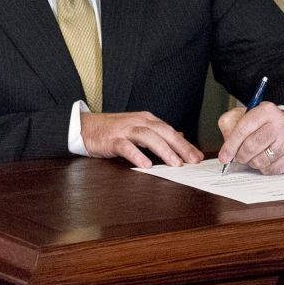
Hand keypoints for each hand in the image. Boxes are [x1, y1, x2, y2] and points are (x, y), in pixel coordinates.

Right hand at [81, 111, 203, 168]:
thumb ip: (157, 133)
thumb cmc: (113, 130)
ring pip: (148, 137)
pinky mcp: (112, 139)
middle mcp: (138, 122)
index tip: (198, 156)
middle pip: (163, 132)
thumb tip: (180, 135)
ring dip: (163, 150)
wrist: (86, 127)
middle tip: (192, 161)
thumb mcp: (138, 128)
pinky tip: (146, 164)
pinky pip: (126, 146)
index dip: (185, 143)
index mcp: (146, 119)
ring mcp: (125, 129)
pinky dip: (137, 154)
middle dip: (180, 146)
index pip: (170, 130)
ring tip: (175, 164)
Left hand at [217, 103, 283, 174]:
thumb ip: (229, 126)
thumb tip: (226, 149)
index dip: (230, 145)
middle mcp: (281, 124)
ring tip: (253, 155)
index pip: (243, 129)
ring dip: (251, 162)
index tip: (223, 156)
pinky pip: (269, 171)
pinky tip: (265, 159)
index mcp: (267, 110)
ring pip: (259, 162)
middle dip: (240, 155)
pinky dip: (262, 168)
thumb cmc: (264, 124)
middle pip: (251, 147)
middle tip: (238, 156)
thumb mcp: (244, 116)